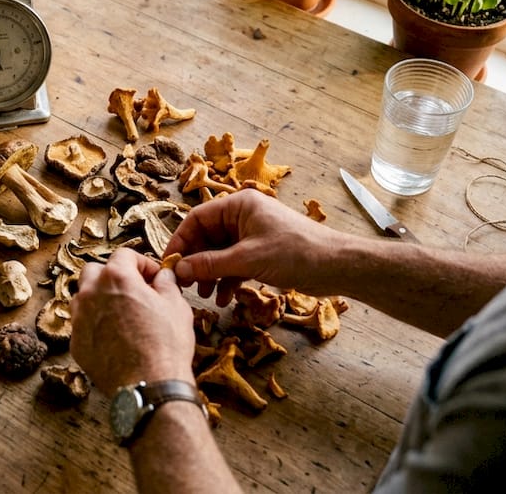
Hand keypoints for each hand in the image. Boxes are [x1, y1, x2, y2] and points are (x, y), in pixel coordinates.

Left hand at [70, 248, 195, 395]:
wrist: (149, 385)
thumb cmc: (166, 344)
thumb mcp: (176, 306)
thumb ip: (166, 283)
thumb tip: (163, 276)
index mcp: (116, 278)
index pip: (124, 255)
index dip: (142, 263)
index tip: (154, 277)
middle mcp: (91, 293)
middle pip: (95, 271)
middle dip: (113, 276)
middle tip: (134, 290)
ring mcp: (79, 319)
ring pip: (83, 297)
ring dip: (100, 298)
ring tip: (122, 313)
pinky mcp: (76, 343)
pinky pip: (82, 325)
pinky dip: (95, 324)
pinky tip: (114, 337)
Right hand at [166, 190, 339, 306]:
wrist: (336, 266)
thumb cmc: (294, 253)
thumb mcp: (247, 259)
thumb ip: (210, 264)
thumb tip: (178, 270)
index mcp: (238, 205)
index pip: (196, 219)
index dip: (180, 241)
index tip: (169, 264)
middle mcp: (243, 216)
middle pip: (206, 237)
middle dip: (196, 262)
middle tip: (185, 285)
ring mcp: (252, 235)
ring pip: (220, 253)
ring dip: (211, 274)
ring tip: (205, 296)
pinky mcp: (261, 253)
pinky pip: (235, 264)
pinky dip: (228, 280)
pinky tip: (224, 299)